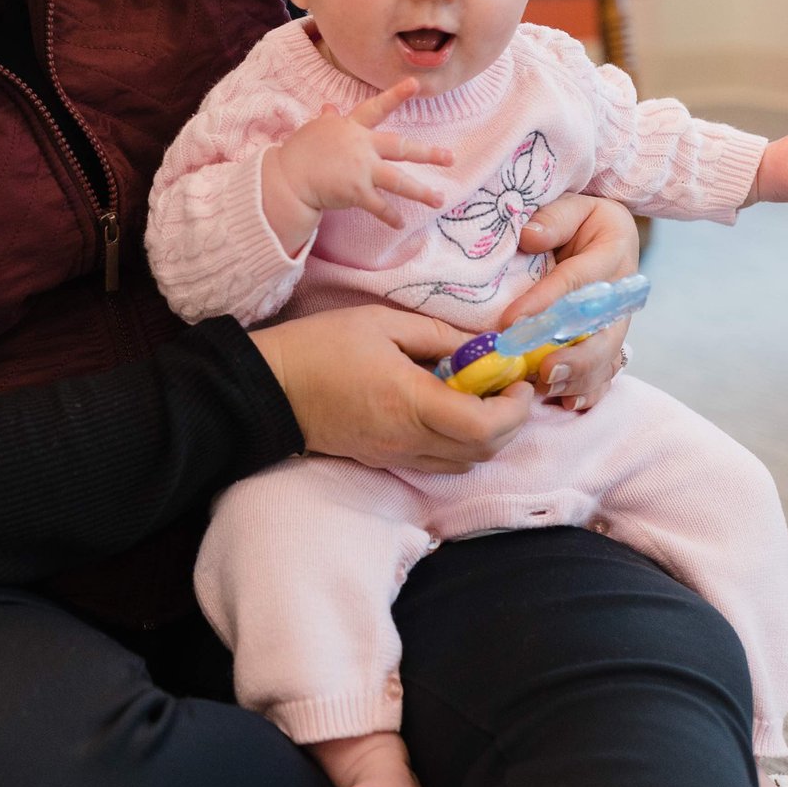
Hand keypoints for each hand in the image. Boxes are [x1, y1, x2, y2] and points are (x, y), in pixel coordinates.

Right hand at [250, 305, 535, 474]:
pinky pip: (437, 463)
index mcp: (411, 402)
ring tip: (481, 399)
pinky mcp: (383, 460)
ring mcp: (395, 455)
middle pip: (483, 452)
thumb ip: (439, 335)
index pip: (484, 426)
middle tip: (508, 388)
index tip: (517, 381)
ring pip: (463, 464)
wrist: (269, 387)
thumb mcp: (382, 322)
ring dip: (486, 437)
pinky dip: (458, 445)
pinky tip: (449, 412)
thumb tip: (483, 346)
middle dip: (510, 424)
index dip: (515, 409)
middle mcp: (408, 439)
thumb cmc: (321, 347)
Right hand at [260, 79, 453, 251]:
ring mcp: (361, 170)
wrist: (287, 179)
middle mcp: (361, 147)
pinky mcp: (356, 192)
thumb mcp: (314, 131)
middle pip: (400, 148)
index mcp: (352, 129)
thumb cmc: (300, 153)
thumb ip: (328, 120)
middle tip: (450, 157)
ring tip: (439, 198)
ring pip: (398, 180)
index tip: (415, 84)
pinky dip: (390, 215)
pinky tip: (400, 224)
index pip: (376, 108)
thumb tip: (329, 108)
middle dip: (427, 153)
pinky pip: (379, 206)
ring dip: (421, 191)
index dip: (396, 95)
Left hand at [504, 192, 640, 410]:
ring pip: (606, 357)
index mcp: (612, 254)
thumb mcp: (575, 204)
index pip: (575, 281)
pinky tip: (571, 404)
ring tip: (549, 389)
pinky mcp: (610, 340)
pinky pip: (607, 371)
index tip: (509, 322)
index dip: (543, 303)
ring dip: (579, 378)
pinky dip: (591, 390)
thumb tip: (530, 237)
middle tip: (542, 369)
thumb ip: (554, 218)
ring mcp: (617, 322)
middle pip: (603, 332)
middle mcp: (620, 294)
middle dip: (574, 356)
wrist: (608, 233)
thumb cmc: (583, 219)